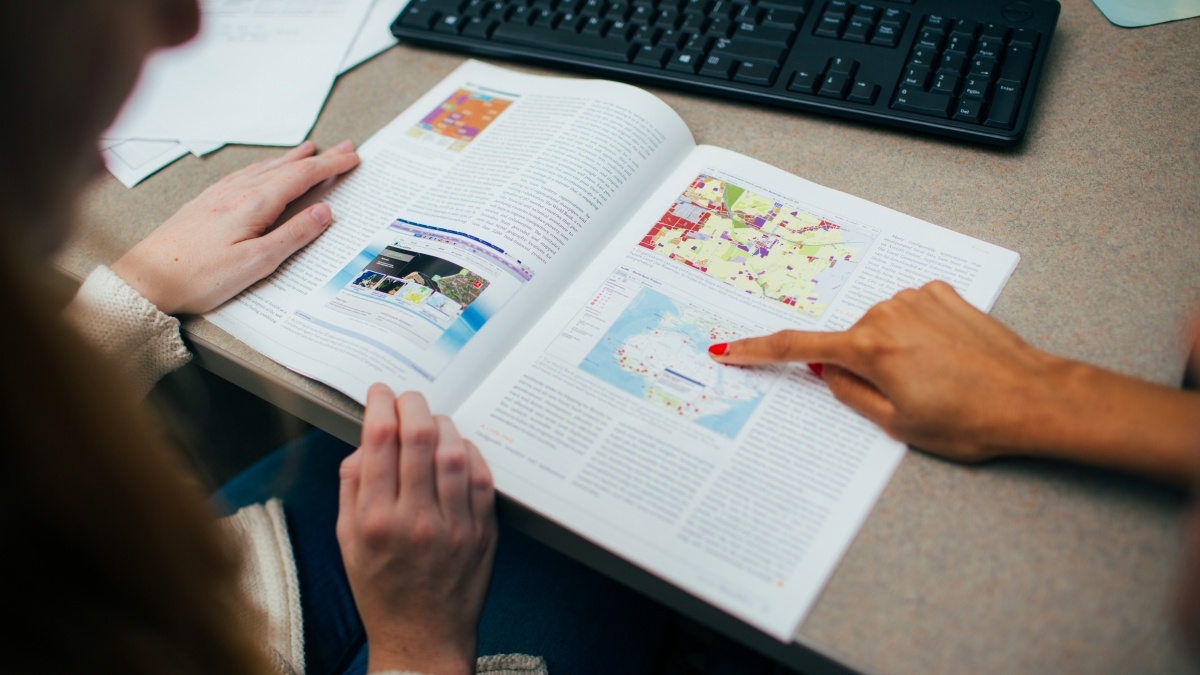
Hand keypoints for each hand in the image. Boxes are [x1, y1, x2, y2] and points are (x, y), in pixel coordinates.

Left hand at [110, 140, 359, 314]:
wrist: (146, 277)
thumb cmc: (198, 276)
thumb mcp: (256, 263)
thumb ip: (293, 235)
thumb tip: (324, 213)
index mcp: (254, 204)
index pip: (302, 176)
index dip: (330, 166)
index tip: (352, 157)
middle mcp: (237, 192)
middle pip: (286, 167)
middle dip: (318, 158)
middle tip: (343, 148)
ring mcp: (219, 194)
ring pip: (264, 168)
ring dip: (291, 158)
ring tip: (308, 149)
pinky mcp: (206, 202)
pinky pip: (244, 174)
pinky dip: (264, 166)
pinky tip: (262, 169)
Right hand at [337, 385, 496, 674]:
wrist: (423, 638)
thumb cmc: (381, 589)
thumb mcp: (348, 541)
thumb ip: (352, 488)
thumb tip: (366, 443)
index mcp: (376, 520)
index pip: (380, 441)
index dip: (380, 405)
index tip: (379, 393)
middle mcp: (416, 518)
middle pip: (419, 436)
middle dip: (412, 404)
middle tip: (406, 398)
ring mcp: (454, 524)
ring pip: (454, 450)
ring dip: (442, 423)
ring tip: (431, 420)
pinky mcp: (483, 531)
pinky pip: (481, 476)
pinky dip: (469, 452)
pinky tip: (457, 448)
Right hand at [709, 281, 1066, 461]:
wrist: (1035, 398)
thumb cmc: (971, 420)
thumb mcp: (897, 424)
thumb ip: (849, 394)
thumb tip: (825, 372)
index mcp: (870, 349)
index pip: (798, 350)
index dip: (758, 351)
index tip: (728, 350)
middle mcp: (887, 313)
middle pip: (849, 342)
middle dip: (861, 367)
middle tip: (906, 398)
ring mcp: (917, 298)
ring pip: (880, 327)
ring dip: (893, 350)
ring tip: (937, 380)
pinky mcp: (943, 293)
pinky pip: (911, 312)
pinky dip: (918, 333)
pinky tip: (947, 356)